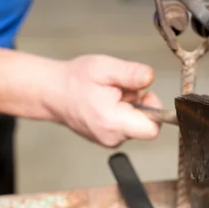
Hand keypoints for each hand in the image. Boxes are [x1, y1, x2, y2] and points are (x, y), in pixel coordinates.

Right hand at [48, 54, 162, 147]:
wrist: (53, 92)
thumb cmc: (75, 81)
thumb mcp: (105, 67)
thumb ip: (130, 73)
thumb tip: (150, 77)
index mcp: (113, 122)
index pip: (152, 129)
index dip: (155, 109)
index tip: (144, 93)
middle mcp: (112, 137)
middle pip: (146, 125)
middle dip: (140, 104)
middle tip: (121, 90)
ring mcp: (109, 140)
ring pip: (136, 125)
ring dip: (131, 107)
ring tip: (110, 94)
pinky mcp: (107, 138)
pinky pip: (126, 126)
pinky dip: (122, 113)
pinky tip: (107, 102)